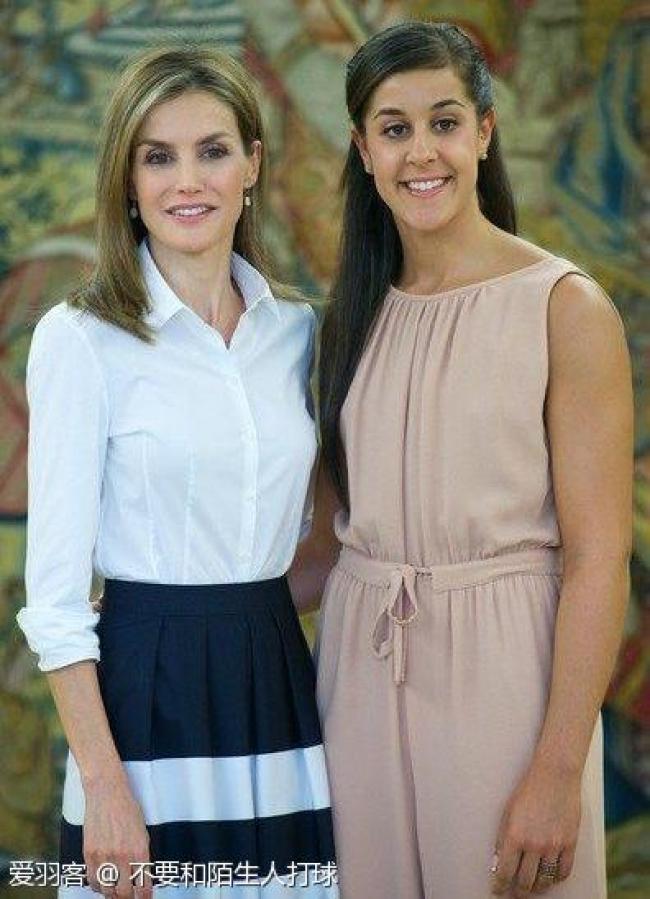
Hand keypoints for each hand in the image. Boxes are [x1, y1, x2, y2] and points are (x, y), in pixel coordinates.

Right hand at [83, 772, 151, 898]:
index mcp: (139, 850)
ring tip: (116, 891)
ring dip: (112, 894)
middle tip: (129, 897)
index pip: (143, 886)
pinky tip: (103, 883)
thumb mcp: (142, 833)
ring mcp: (104, 856)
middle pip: (124, 893)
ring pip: (107, 890)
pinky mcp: (89, 853)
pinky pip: (92, 880)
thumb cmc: (128, 809)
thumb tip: (141, 878)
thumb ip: (142, 856)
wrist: (107, 792)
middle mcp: (122, 856)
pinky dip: (98, 886)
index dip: (144, 898)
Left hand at [490, 760, 581, 896]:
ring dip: (537, 887)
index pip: (505, 872)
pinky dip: (556, 879)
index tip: (497, 890)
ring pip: (545, 880)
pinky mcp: (570, 843)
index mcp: (515, 836)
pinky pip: (563, 872)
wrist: (555, 775)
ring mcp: (554, 845)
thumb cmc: (528, 790)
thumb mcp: (507, 813)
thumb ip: (502, 839)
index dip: (500, 885)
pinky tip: (550, 878)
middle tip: (515, 894)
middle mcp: (534, 844)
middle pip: (526, 882)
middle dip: (518, 892)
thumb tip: (498, 862)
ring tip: (532, 888)